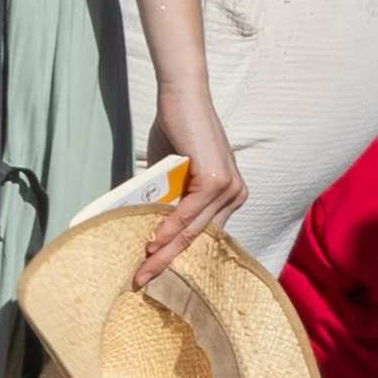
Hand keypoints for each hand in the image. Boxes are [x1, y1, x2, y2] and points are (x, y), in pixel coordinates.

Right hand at [131, 109, 250, 275]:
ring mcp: (229, 188)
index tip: (154, 274)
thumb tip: (147, 229)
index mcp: (229, 196)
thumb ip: (170, 200)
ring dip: (164, 252)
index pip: (202, 236)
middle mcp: (235, 195)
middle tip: (142, 280)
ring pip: (192, 231)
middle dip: (167, 262)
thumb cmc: (176, 133)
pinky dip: (169, 228)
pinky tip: (153, 242)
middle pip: (197, 239)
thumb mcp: (174, 175)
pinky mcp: (217, 180)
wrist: (182, 97)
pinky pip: (189, 213)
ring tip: (142, 270)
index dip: (177, 257)